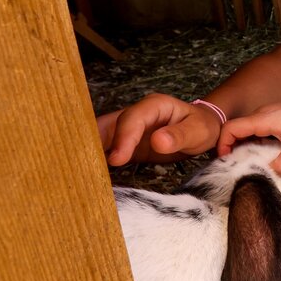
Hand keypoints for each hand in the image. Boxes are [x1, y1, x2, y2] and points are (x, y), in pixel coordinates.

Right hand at [97, 93, 221, 165]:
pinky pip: (105, 148)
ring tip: (79, 173)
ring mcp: (127, 127)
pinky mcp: (124, 142)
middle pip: (108, 126)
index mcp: (153, 105)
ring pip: (100, 136)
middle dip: (94, 144)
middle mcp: (135, 114)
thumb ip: (179, 136)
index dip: (123, 138)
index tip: (117, 159)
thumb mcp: (198, 130)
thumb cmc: (201, 126)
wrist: (201, 127)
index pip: (132, 119)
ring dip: (90, 153)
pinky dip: (96, 159)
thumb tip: (158, 142)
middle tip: (85, 167)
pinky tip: (89, 174)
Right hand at [217, 96, 280, 175]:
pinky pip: (258, 128)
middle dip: (231, 147)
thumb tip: (268, 178)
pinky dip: (256, 140)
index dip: (222, 144)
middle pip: (236, 129)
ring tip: (249, 162)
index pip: (230, 128)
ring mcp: (269, 113)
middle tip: (235, 165)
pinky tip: (265, 153)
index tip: (225, 161)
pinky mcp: (277, 116)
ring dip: (244, 144)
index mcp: (262, 118)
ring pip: (248, 129)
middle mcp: (262, 113)